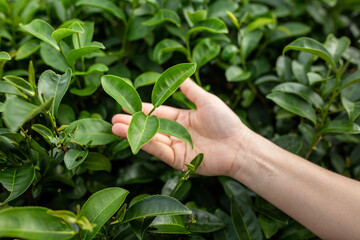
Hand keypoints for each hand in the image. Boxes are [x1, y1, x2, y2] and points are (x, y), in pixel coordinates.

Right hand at [112, 79, 248, 175]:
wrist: (238, 145)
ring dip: (133, 133)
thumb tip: (181, 74)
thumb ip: (191, 90)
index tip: (125, 105)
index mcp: (181, 118)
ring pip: (150, 139)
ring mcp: (176, 147)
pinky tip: (131, 137)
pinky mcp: (178, 160)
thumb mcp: (206, 101)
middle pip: (150, 126)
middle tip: (113, 119)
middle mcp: (176, 132)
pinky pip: (159, 151)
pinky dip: (145, 144)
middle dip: (132, 122)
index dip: (142, 109)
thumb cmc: (225, 121)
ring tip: (115, 128)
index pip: (157, 112)